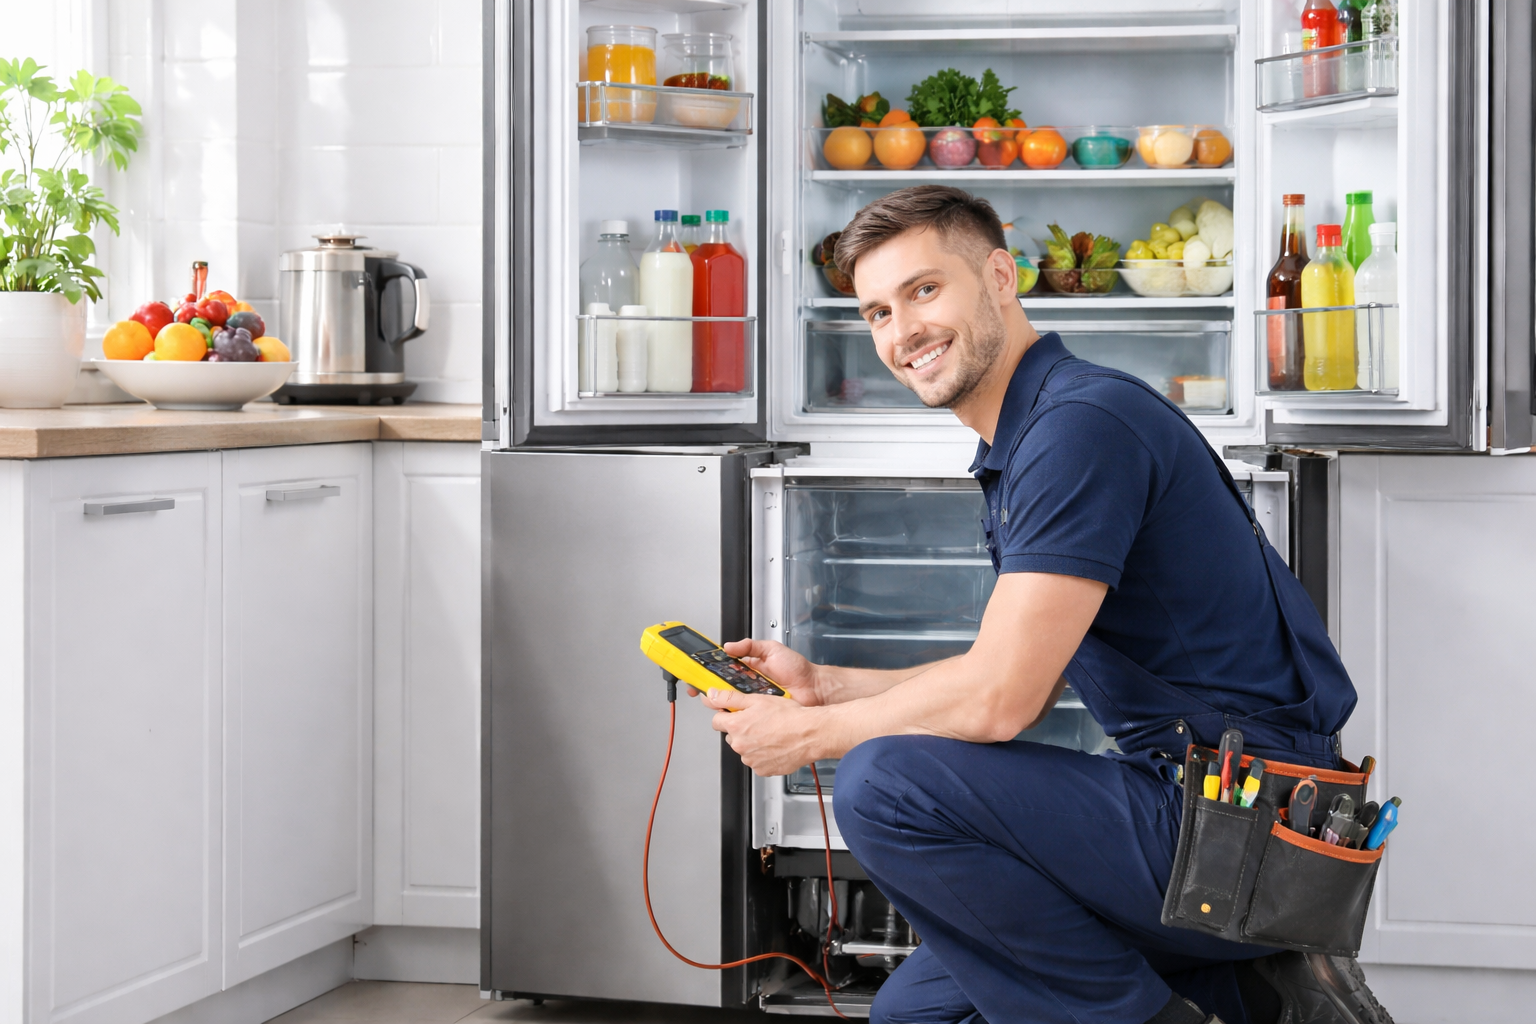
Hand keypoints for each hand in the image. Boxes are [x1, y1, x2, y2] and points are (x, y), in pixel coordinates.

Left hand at [703, 687, 823, 775]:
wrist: (810, 734)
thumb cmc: (789, 716)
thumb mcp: (758, 699)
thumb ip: (730, 698)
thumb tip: (712, 695)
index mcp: (736, 726)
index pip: (716, 722)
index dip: (726, 715)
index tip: (736, 713)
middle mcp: (740, 746)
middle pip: (731, 736)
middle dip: (741, 729)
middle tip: (760, 721)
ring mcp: (751, 760)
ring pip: (745, 749)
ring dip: (753, 743)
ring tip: (772, 733)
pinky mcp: (763, 770)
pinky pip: (758, 762)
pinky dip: (764, 755)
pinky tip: (776, 745)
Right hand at [720, 638, 826, 705]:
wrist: (814, 688)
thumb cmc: (798, 669)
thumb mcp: (772, 649)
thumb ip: (750, 645)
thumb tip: (729, 646)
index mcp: (749, 669)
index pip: (724, 670)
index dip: (711, 673)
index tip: (701, 674)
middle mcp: (749, 686)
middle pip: (724, 689)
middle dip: (715, 690)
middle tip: (714, 688)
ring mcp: (755, 701)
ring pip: (733, 703)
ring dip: (728, 702)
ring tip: (728, 697)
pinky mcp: (762, 714)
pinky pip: (747, 714)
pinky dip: (743, 713)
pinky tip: (742, 709)